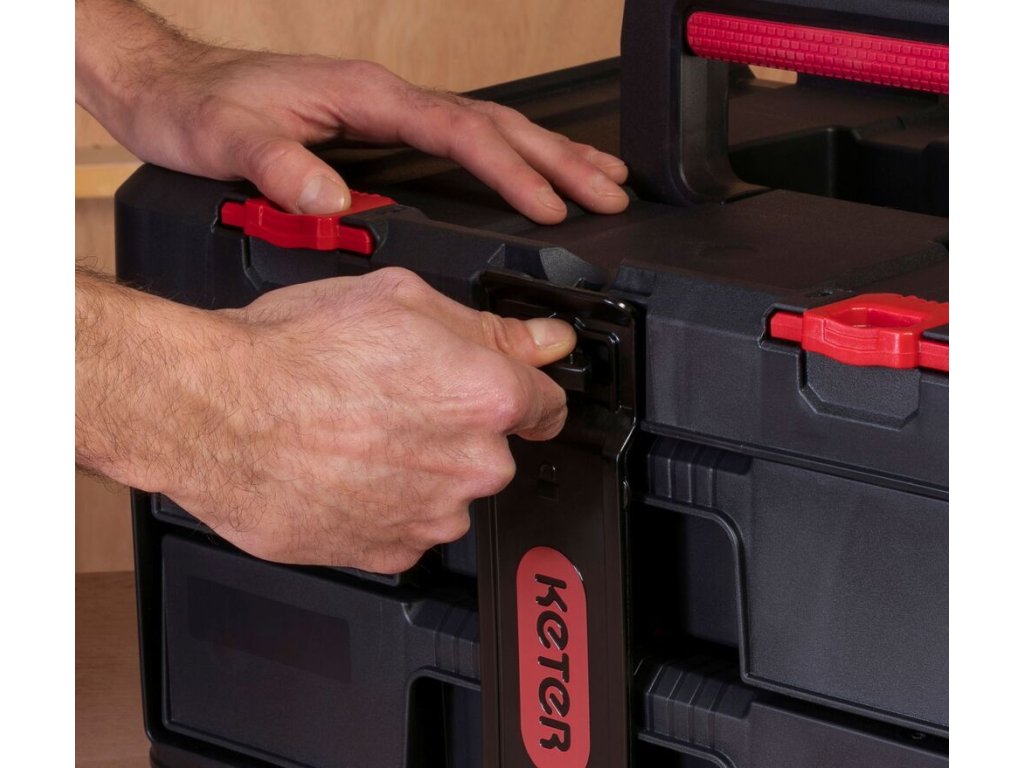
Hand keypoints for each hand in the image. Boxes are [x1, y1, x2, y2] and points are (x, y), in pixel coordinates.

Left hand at [75, 0, 628, 222]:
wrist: (171, 86)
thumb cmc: (200, 107)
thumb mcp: (229, 139)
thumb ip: (280, 167)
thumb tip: (332, 200)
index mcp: (369, 96)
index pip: (461, 131)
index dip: (513, 170)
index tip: (552, 205)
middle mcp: (389, 98)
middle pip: (497, 123)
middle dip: (560, 158)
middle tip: (613, 194)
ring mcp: (391, 111)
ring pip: (490, 127)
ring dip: (548, 153)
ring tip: (600, 179)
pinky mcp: (384, 128)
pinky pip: (466, 140)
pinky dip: (509, 157)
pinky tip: (526, 176)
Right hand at [76, 268, 575, 571]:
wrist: (212, 412)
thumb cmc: (291, 354)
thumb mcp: (398, 300)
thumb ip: (488, 329)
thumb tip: (543, 340)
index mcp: (485, 398)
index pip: (546, 405)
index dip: (519, 392)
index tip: (499, 393)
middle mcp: (471, 465)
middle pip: (491, 451)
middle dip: (456, 429)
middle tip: (394, 401)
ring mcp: (431, 517)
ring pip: (446, 492)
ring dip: (418, 471)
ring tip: (357, 435)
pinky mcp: (389, 552)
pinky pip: (406, 528)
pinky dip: (384, 506)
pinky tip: (343, 471)